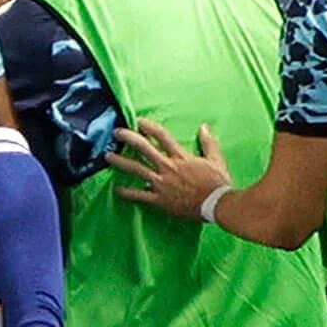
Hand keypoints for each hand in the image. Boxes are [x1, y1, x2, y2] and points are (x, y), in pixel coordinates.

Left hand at [111, 117, 232, 221]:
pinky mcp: (159, 200)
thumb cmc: (218, 183)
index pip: (161, 135)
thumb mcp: (216, 159)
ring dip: (121, 162)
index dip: (149, 126)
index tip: (139, 121)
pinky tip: (116, 190)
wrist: (216, 205)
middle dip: (129, 138)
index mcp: (181, 156)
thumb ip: (209, 142)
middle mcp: (168, 167)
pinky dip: (127, 192)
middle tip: (117, 132)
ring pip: (136, 169)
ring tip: (107, 156)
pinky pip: (139, 195)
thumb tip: (204, 127)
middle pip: (144, 148)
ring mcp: (162, 184)